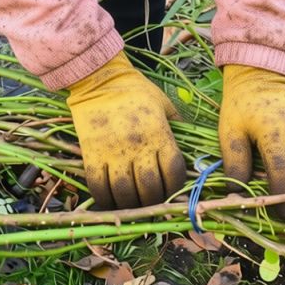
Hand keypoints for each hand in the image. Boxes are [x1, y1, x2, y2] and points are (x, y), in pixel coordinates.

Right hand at [67, 52, 185, 208]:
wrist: (99, 79)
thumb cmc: (136, 91)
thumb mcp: (164, 104)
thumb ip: (179, 127)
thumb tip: (193, 147)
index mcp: (159, 134)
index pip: (174, 172)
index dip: (175, 188)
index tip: (172, 191)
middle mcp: (138, 146)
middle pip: (150, 189)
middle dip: (153, 202)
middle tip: (151, 202)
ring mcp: (113, 152)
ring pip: (124, 192)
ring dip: (131, 205)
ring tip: (132, 204)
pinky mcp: (91, 154)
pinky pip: (98, 186)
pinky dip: (105, 199)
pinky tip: (110, 201)